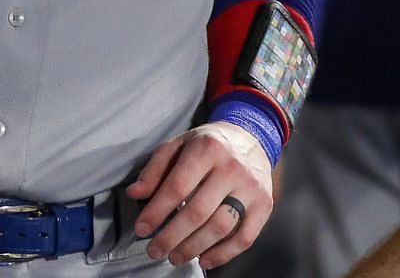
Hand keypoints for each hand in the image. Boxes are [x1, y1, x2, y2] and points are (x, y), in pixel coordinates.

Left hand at [126, 121, 274, 269]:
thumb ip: (154, 169)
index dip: (157, 211)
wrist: (250, 138)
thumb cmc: (206, 145)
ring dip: (194, 247)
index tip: (142, 229)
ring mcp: (251, 188)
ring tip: (175, 257)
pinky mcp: (265, 205)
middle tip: (154, 250)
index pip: (177, 186)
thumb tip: (134, 193)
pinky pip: (245, 237)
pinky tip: (204, 260)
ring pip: (221, 227)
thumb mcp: (176, 145)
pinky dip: (223, 254)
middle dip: (172, 236)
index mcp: (207, 149)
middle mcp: (232, 168)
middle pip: (198, 211)